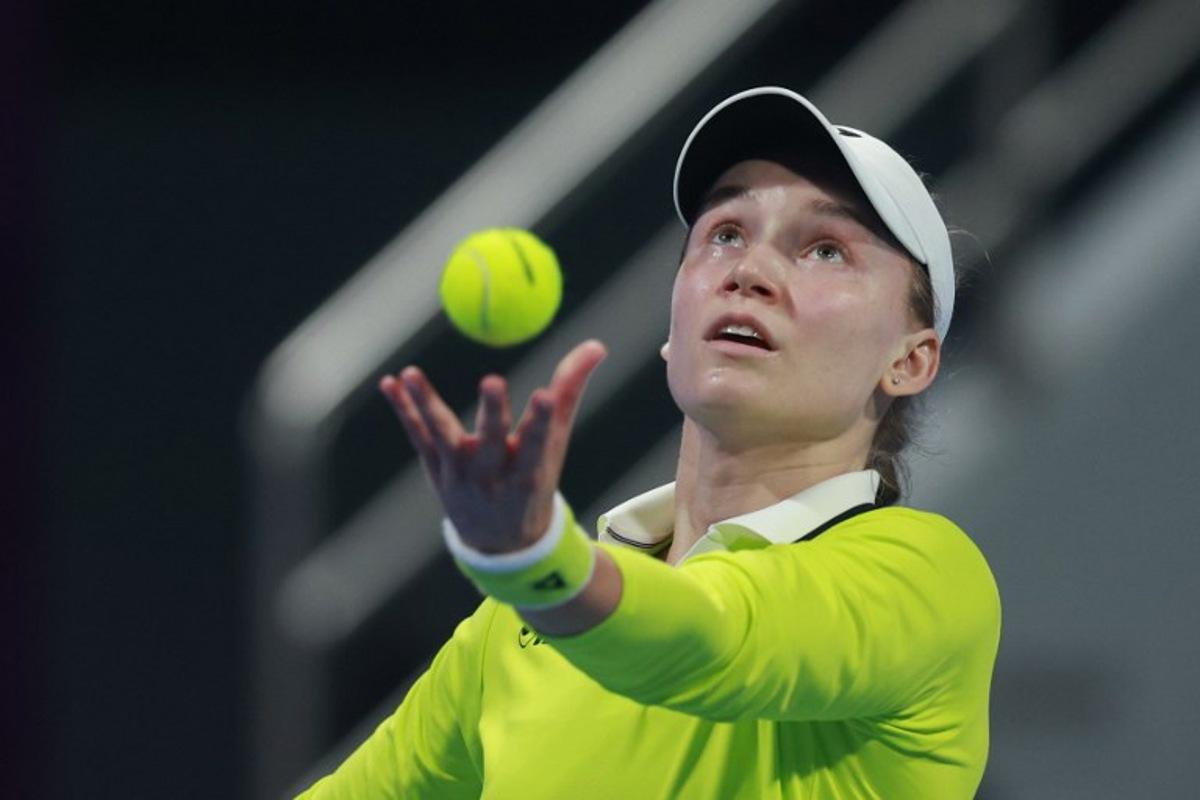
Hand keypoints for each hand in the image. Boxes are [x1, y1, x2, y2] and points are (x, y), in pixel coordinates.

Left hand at [379, 339, 606, 553]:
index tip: (545, 395)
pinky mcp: (435, 469)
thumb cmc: (533, 477)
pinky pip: (417, 436)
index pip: (539, 444)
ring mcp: (459, 474)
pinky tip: (390, 383)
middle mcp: (493, 475)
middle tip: (493, 381)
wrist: (500, 543)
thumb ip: (569, 390)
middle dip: (492, 414)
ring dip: (426, 404)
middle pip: (492, 442)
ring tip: (411, 374)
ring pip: (442, 437)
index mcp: (530, 473)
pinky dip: (403, 410)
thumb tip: (597, 345)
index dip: (542, 421)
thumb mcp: (555, 441)